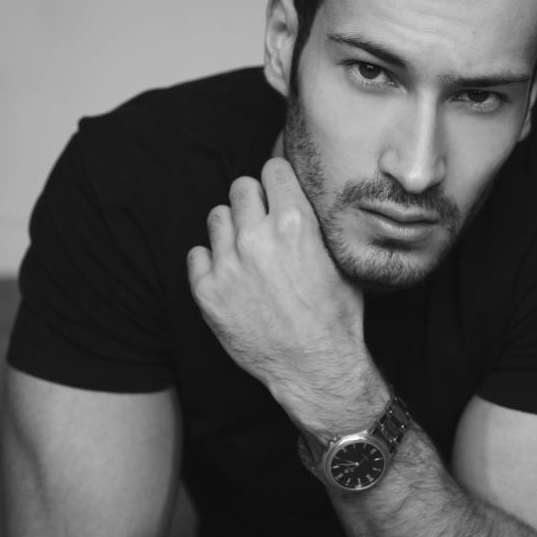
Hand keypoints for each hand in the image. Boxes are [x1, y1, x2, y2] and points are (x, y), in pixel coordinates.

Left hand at [187, 158, 384, 430]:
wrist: (315, 367)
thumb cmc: (334, 317)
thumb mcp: (339, 260)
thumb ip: (314, 224)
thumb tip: (298, 199)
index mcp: (295, 223)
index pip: (272, 169)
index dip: (277, 182)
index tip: (278, 194)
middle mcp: (257, 238)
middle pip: (240, 187)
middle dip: (253, 202)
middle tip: (261, 224)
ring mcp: (228, 265)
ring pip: (216, 217)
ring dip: (230, 230)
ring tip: (246, 253)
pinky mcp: (207, 292)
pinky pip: (196, 254)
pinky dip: (211, 263)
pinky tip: (231, 278)